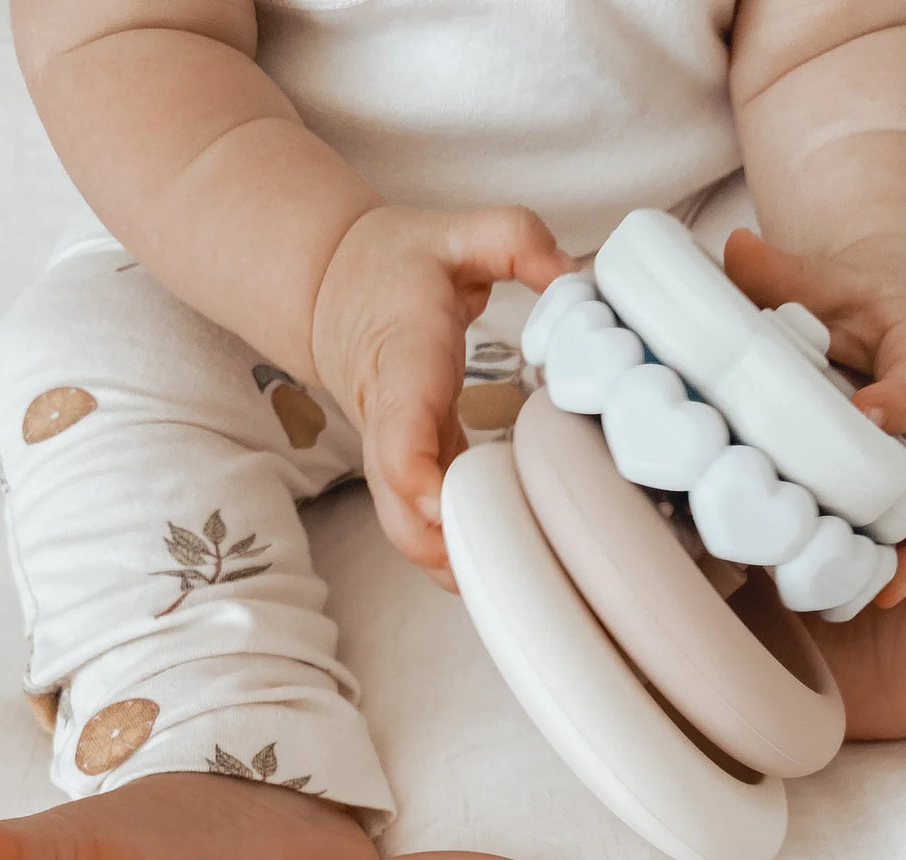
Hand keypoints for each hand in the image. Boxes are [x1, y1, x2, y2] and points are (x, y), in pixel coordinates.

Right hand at [311, 204, 573, 590]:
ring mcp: (392, 454)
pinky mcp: (405, 473)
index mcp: (403, 358)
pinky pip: (421, 526)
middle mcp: (390, 419)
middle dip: (438, 545)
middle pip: (397, 503)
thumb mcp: (456, 231)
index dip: (412, 468)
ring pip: (405, 527)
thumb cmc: (397, 265)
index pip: (397, 422)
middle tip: (499, 569)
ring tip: (513, 583)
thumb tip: (575, 280)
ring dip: (448, 562)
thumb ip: (516, 238)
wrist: (330, 289)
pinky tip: (505, 569)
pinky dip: (454, 553)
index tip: (439, 503)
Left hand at [723, 228, 905, 605]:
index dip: (900, 401)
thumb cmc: (864, 292)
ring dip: (904, 564)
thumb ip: (782, 273)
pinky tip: (847, 600)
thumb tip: (733, 252)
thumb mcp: (829, 274)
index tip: (870, 416)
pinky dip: (890, 568)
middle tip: (877, 570)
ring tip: (857, 600)